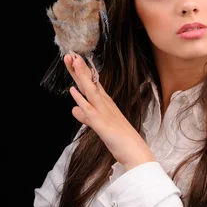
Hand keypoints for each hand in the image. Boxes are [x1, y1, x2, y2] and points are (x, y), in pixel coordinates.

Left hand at [64, 54, 155, 168]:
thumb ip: (86, 116)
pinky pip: (89, 110)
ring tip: (74, 62)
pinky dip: (81, 99)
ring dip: (81, 76)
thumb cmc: (121, 139)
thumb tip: (74, 109)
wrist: (135, 151)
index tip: (75, 60)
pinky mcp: (101, 123)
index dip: (82, 73)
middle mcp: (105, 104)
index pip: (91, 84)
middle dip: (79, 69)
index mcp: (105, 104)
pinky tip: (73, 91)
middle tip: (71, 55)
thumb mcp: (99, 126)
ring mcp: (103, 112)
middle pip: (90, 83)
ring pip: (90, 91)